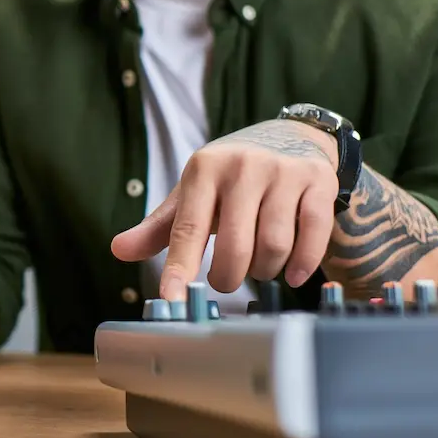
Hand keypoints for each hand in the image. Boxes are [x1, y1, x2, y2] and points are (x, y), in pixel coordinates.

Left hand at [110, 119, 340, 300]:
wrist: (286, 138)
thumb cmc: (229, 179)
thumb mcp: (192, 196)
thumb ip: (158, 228)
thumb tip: (118, 250)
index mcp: (204, 169)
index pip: (188, 228)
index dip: (180, 268)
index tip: (172, 299)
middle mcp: (243, 166)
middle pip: (236, 245)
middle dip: (228, 276)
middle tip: (225, 281)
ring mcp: (284, 172)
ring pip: (274, 245)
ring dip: (264, 270)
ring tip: (257, 266)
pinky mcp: (318, 181)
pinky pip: (313, 236)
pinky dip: (301, 263)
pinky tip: (291, 273)